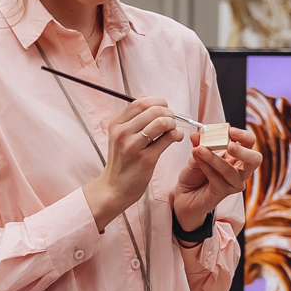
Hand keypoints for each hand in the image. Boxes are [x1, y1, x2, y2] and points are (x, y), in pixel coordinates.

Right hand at [82, 97, 179, 231]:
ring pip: (161, 122)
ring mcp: (133, 146)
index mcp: (116, 124)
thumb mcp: (119, 137)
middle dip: (168, 112)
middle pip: (152, 110)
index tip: (163, 109)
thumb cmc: (121, 163)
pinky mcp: (145, 159)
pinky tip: (176, 138)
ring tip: (172, 130)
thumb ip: (133, 121)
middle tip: (171, 120)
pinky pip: (166, 139)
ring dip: (172, 123)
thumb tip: (154, 104)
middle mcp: (122, 133)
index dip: (157, 102)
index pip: (140, 102)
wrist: (114, 188)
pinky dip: (176, 135)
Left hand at [170, 128, 258, 232]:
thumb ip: (200, 144)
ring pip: (232, 171)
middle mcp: (240, 170)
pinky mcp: (224, 192)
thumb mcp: (197, 153)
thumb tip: (197, 134)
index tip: (230, 130)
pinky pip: (218, 178)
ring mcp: (234, 183)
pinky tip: (197, 158)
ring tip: (199, 149)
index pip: (249, 143)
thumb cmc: (194, 174)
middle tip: (230, 145)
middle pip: (255, 159)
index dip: (243, 136)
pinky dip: (206, 166)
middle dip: (243, 151)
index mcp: (237, 156)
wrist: (184, 195)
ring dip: (214, 158)